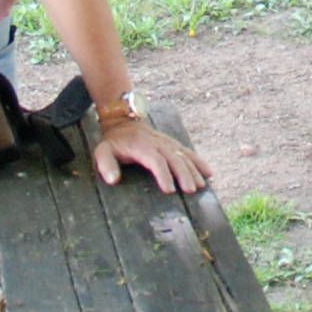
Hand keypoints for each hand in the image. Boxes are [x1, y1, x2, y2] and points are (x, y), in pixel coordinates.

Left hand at [87, 103, 205, 191]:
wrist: (123, 120)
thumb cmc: (114, 142)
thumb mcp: (103, 151)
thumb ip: (106, 165)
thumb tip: (112, 180)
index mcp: (141, 146)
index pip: (155, 160)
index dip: (163, 174)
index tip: (169, 190)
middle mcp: (158, 143)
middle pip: (174, 158)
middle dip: (184, 174)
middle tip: (191, 190)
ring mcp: (167, 142)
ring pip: (184, 155)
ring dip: (194, 170)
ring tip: (201, 185)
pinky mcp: (173, 143)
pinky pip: (188, 151)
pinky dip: (199, 162)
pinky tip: (208, 173)